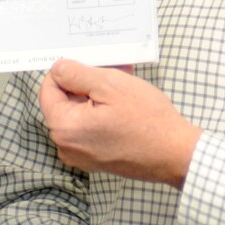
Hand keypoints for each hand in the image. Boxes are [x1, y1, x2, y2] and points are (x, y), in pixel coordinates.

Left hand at [39, 60, 200, 185]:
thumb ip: (76, 74)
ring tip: (124, 87)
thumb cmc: (146, 120)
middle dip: (86, 84)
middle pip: (65, 102)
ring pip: (80, 114)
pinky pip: (90, 129)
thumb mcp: (110, 85)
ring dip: (97, 97)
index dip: (68, 72)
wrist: (175, 153)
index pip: (48, 89)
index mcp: (64, 127)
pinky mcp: (96, 159)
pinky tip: (125, 106)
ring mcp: (81, 156)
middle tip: (114, 72)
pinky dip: (103, 114)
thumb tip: (57, 68)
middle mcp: (66, 146)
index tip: (91, 65)